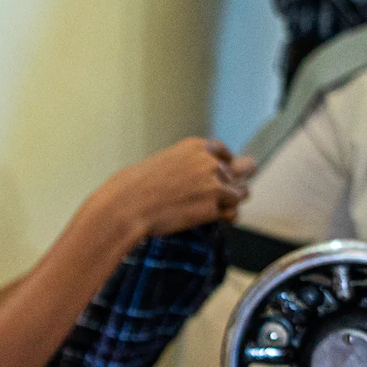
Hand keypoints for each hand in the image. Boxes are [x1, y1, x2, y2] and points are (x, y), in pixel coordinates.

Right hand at [92, 137, 254, 241]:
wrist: (126, 208)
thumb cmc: (132, 188)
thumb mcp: (160, 163)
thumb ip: (184, 166)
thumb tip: (191, 181)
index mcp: (195, 147)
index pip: (223, 152)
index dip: (226, 162)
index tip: (225, 170)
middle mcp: (209, 163)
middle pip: (240, 169)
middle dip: (236, 180)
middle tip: (231, 191)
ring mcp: (214, 185)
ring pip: (240, 192)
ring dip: (233, 200)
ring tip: (224, 208)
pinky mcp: (212, 208)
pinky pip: (232, 213)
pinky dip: (228, 217)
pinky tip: (222, 220)